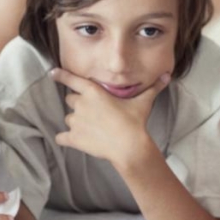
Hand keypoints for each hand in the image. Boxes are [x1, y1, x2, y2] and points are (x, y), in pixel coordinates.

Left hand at [52, 68, 170, 167]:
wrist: (128, 146)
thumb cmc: (134, 122)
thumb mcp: (143, 102)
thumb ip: (153, 88)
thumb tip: (167, 76)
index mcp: (93, 92)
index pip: (71, 79)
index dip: (61, 75)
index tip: (52, 73)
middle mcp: (81, 104)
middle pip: (70, 99)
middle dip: (78, 104)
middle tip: (92, 112)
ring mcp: (75, 122)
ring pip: (68, 118)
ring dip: (76, 121)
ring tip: (91, 128)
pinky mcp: (74, 138)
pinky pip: (61, 137)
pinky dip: (65, 139)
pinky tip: (71, 141)